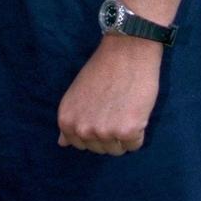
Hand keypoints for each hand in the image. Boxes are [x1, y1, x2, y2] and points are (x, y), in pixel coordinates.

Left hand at [57, 35, 161, 154]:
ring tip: (123, 107)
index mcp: (66, 120)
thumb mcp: (76, 93)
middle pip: (100, 149)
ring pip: (117, 150)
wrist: (126, 51)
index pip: (79, 144)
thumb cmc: (102, 69)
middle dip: (109, 132)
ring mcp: (103, 132)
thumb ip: (71, 119)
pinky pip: (135, 144)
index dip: (93, 128)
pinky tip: (134, 108)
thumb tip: (62, 143)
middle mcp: (82, 129)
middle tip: (113, 106)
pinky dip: (139, 130)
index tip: (99, 110)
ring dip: (124, 133)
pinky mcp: (126, 132)